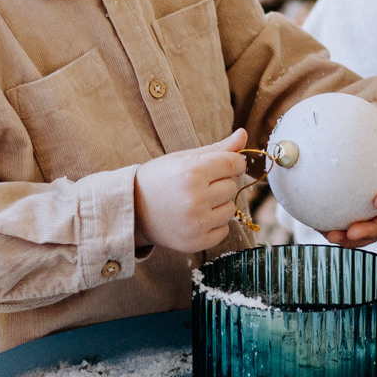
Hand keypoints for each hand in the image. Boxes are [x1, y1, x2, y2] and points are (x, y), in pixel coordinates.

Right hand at [134, 129, 248, 254]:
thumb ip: (217, 148)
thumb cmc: (160, 179)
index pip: (233, 164)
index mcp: (191, 172)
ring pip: (230, 209)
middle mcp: (195, 198)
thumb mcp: (184, 158)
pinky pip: (224, 230)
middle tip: (199, 186)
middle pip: (232, 187)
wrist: (133, 210)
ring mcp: (196, 223)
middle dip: (220, 184)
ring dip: (219, 205)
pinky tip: (196, 218)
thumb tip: (244, 134)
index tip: (225, 166)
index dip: (233, 163)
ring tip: (196, 202)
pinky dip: (215, 224)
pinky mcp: (196, 242)